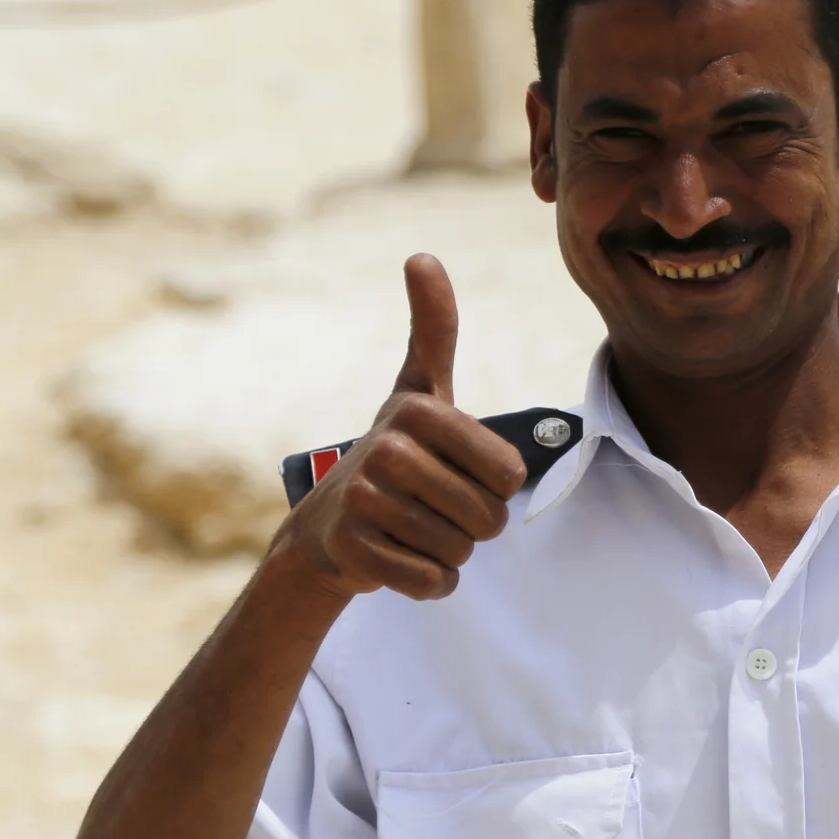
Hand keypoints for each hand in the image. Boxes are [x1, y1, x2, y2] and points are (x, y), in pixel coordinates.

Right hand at [271, 254, 528, 600]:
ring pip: (461, 551)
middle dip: (475, 526)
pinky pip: (432, 583)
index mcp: (418, 409)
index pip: (510, 473)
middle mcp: (387, 448)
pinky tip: (403, 560)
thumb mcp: (419, 391)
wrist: (327, 529)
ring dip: (451, 553)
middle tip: (436, 509)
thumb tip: (422, 255)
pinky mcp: (353, 551)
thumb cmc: (396, 456)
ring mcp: (365, 500)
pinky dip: (430, 583)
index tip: (457, 473)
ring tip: (415, 530)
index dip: (496, 487)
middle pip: (489, 517)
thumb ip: (433, 328)